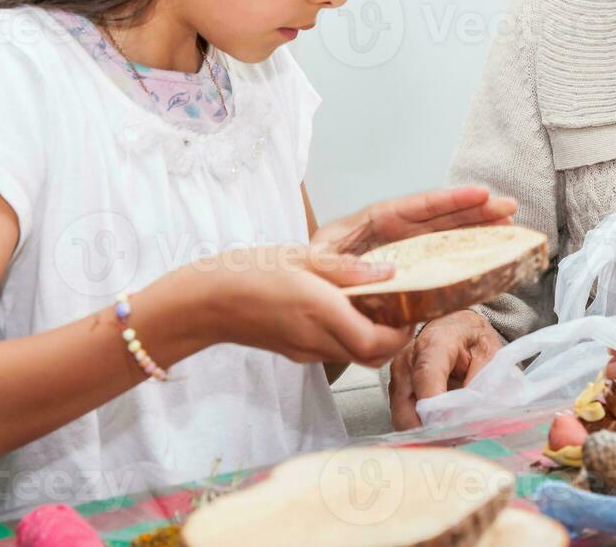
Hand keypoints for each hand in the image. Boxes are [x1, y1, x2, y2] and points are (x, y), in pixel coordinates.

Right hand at [181, 244, 415, 366]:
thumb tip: (389, 273)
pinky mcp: (296, 353)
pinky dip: (352, 339)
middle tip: (403, 312)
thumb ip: (348, 269)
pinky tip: (349, 313)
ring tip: (379, 308)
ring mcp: (305, 351)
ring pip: (356, 357)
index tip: (411, 310)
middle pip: (372, 357)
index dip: (402, 332)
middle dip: (396, 340)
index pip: (376, 341)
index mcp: (320, 312)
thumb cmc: (248, 272)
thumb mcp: (301, 257)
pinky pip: (335, 352)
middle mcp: (316, 339)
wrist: (204, 302)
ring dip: (375, 341)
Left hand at [310, 186, 516, 257]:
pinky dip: (467, 254)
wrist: (303, 293)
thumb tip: (386, 272)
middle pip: (442, 216)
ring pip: (448, 234)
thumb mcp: (318, 263)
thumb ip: (344, 266)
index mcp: (375, 221)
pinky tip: (489, 253)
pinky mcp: (411, 269)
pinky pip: (442, 258)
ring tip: (509, 224)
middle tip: (509, 208)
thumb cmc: (307, 273)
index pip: (419, 206)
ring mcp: (406, 249)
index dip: (451, 199)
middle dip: (477, 210)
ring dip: (479, 228)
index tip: (481, 193)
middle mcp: (396, 231)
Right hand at [388, 310, 502, 430]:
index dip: (434, 406)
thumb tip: (474, 411)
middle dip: (427, 428)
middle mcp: (408, 359)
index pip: (427, 376)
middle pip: (406, 404)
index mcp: (434, 343)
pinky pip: (402, 416)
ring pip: (401, 416)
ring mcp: (398, 376)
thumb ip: (483, 380)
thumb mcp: (488, 351)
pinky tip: (438, 432)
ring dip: (422, 432)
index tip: (448, 427)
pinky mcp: (396, 389)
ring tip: (449, 438)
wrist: (455, 325)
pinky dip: (419, 428)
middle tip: (452, 441)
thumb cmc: (471, 337)